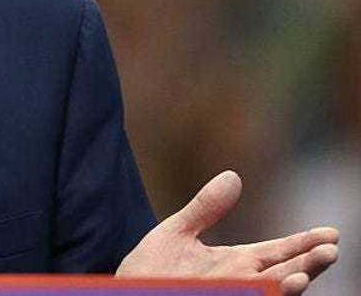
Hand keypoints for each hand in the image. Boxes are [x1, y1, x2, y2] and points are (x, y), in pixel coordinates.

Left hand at [117, 170, 338, 294]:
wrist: (127, 293)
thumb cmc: (152, 271)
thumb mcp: (177, 233)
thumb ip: (205, 208)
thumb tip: (233, 176)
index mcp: (235, 262)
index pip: (276, 252)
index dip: (302, 244)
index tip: (331, 233)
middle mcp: (238, 282)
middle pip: (281, 274)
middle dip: (307, 264)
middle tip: (331, 250)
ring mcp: (228, 295)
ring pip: (266, 293)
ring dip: (286, 287)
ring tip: (303, 275)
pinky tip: (268, 288)